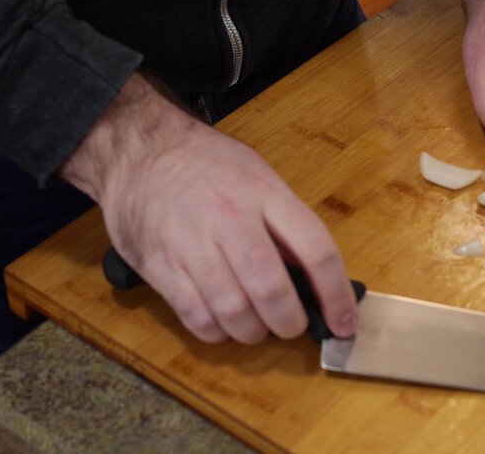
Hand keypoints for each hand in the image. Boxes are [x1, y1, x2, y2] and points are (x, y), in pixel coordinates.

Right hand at [61, 74, 356, 343]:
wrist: (138, 151)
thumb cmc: (206, 164)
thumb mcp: (259, 176)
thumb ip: (285, 224)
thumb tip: (314, 279)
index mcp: (265, 194)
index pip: (316, 251)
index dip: (336, 296)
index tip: (345, 323)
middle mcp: (230, 221)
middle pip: (272, 292)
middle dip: (290, 323)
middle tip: (291, 326)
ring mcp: (192, 246)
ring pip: (234, 314)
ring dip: (254, 332)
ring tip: (257, 325)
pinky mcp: (160, 268)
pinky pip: (197, 319)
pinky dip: (217, 332)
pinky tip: (223, 322)